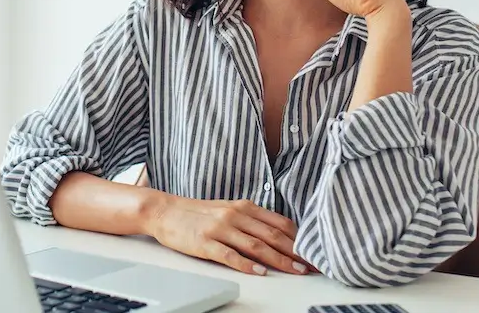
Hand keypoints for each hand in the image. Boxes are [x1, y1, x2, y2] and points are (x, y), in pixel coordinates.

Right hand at [144, 196, 308, 275]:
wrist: (165, 211)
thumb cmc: (198, 213)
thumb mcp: (229, 210)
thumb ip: (252, 220)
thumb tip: (280, 235)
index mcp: (244, 206)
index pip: (280, 222)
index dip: (299, 238)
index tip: (313, 252)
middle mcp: (235, 215)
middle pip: (272, 235)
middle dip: (295, 253)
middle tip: (311, 266)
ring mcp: (220, 229)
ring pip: (256, 246)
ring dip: (279, 261)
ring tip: (294, 271)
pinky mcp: (206, 243)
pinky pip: (230, 255)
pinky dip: (247, 265)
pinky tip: (259, 272)